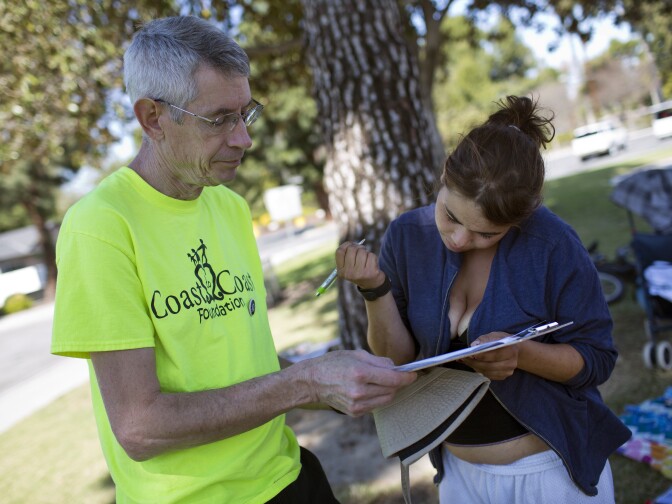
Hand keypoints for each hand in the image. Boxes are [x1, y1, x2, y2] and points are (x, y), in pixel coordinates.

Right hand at [301, 350, 416, 415]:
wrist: (313, 381)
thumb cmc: (334, 363)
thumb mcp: (356, 354)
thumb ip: (379, 362)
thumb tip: (396, 368)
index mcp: (360, 373)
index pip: (393, 379)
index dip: (407, 377)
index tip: (413, 374)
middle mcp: (359, 391)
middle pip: (392, 390)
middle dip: (397, 382)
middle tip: (393, 375)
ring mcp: (357, 404)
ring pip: (386, 399)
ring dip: (388, 390)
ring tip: (379, 381)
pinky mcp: (355, 412)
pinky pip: (376, 405)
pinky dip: (378, 397)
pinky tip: (369, 389)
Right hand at [335, 241, 385, 289]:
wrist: (372, 284)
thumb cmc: (359, 271)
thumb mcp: (349, 266)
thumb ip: (346, 255)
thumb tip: (351, 243)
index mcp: (341, 271)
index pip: (340, 251)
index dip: (346, 245)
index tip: (352, 245)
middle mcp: (349, 273)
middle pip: (351, 249)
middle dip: (358, 247)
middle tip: (361, 252)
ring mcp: (360, 273)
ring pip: (362, 251)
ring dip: (366, 252)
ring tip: (366, 259)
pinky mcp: (371, 272)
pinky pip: (371, 255)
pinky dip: (372, 256)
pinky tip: (372, 263)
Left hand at [461, 332, 519, 380]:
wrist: (513, 349)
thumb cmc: (501, 340)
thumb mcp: (494, 335)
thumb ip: (484, 339)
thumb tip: (473, 346)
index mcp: (510, 350)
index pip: (494, 355)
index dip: (481, 355)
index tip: (470, 354)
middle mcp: (511, 363)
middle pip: (489, 366)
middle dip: (474, 362)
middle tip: (463, 358)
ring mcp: (508, 371)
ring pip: (487, 372)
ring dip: (475, 367)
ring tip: (466, 361)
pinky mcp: (503, 376)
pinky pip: (488, 376)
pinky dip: (479, 370)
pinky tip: (473, 365)